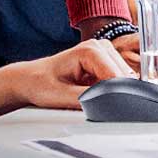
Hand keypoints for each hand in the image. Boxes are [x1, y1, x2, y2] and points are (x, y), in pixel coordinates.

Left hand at [0, 40, 137, 116]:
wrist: (31, 80)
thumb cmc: (41, 84)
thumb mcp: (62, 96)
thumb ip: (90, 99)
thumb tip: (110, 104)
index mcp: (90, 50)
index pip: (117, 77)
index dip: (115, 96)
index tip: (107, 110)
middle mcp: (101, 47)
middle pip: (125, 78)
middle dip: (114, 94)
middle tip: (89, 102)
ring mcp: (105, 54)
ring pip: (125, 80)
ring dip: (113, 93)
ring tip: (87, 95)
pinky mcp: (106, 64)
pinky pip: (120, 81)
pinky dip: (111, 91)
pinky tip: (93, 93)